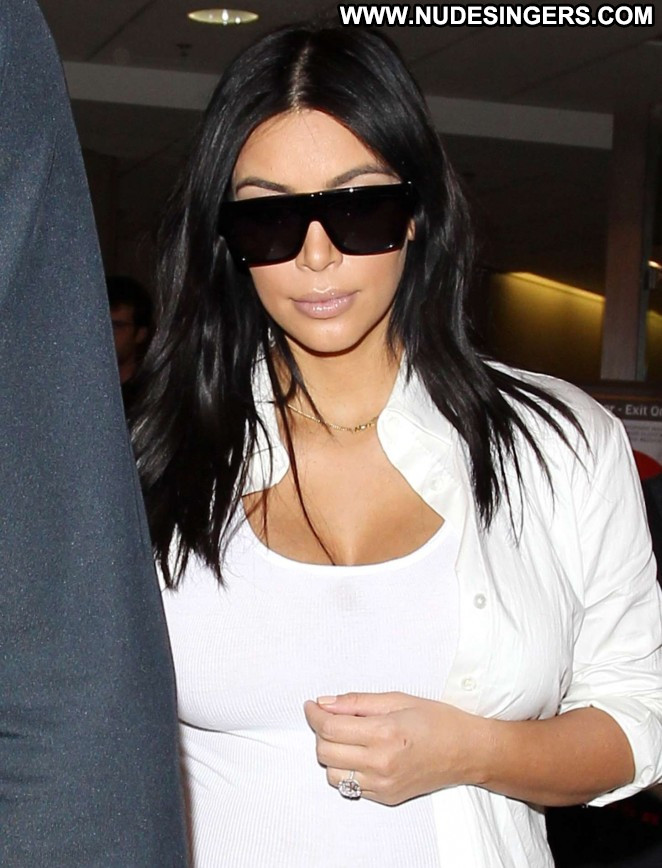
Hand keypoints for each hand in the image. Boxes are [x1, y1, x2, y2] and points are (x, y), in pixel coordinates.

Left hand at [303, 691, 486, 805]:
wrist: (467, 751)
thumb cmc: (437, 720)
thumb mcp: (398, 699)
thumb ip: (357, 702)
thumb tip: (325, 703)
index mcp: (384, 733)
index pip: (330, 728)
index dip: (314, 715)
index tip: (312, 705)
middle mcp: (381, 764)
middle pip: (325, 752)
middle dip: (320, 732)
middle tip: (330, 717)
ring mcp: (383, 785)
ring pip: (333, 774)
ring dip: (331, 753)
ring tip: (347, 737)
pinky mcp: (386, 797)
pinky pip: (351, 786)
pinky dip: (347, 769)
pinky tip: (361, 753)